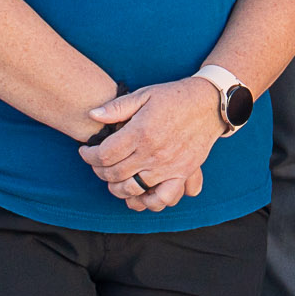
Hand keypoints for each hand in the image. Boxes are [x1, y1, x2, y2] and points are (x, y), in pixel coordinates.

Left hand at [79, 77, 223, 212]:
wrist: (209, 103)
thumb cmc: (174, 97)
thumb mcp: (144, 94)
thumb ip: (117, 107)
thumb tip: (92, 115)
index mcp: (140, 132)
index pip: (104, 154)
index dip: (89, 155)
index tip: (86, 151)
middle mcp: (153, 152)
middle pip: (114, 174)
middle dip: (99, 171)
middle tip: (97, 164)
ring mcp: (168, 166)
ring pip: (133, 189)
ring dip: (116, 188)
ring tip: (114, 179)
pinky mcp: (182, 173)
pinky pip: (163, 198)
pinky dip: (148, 201)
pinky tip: (140, 193)